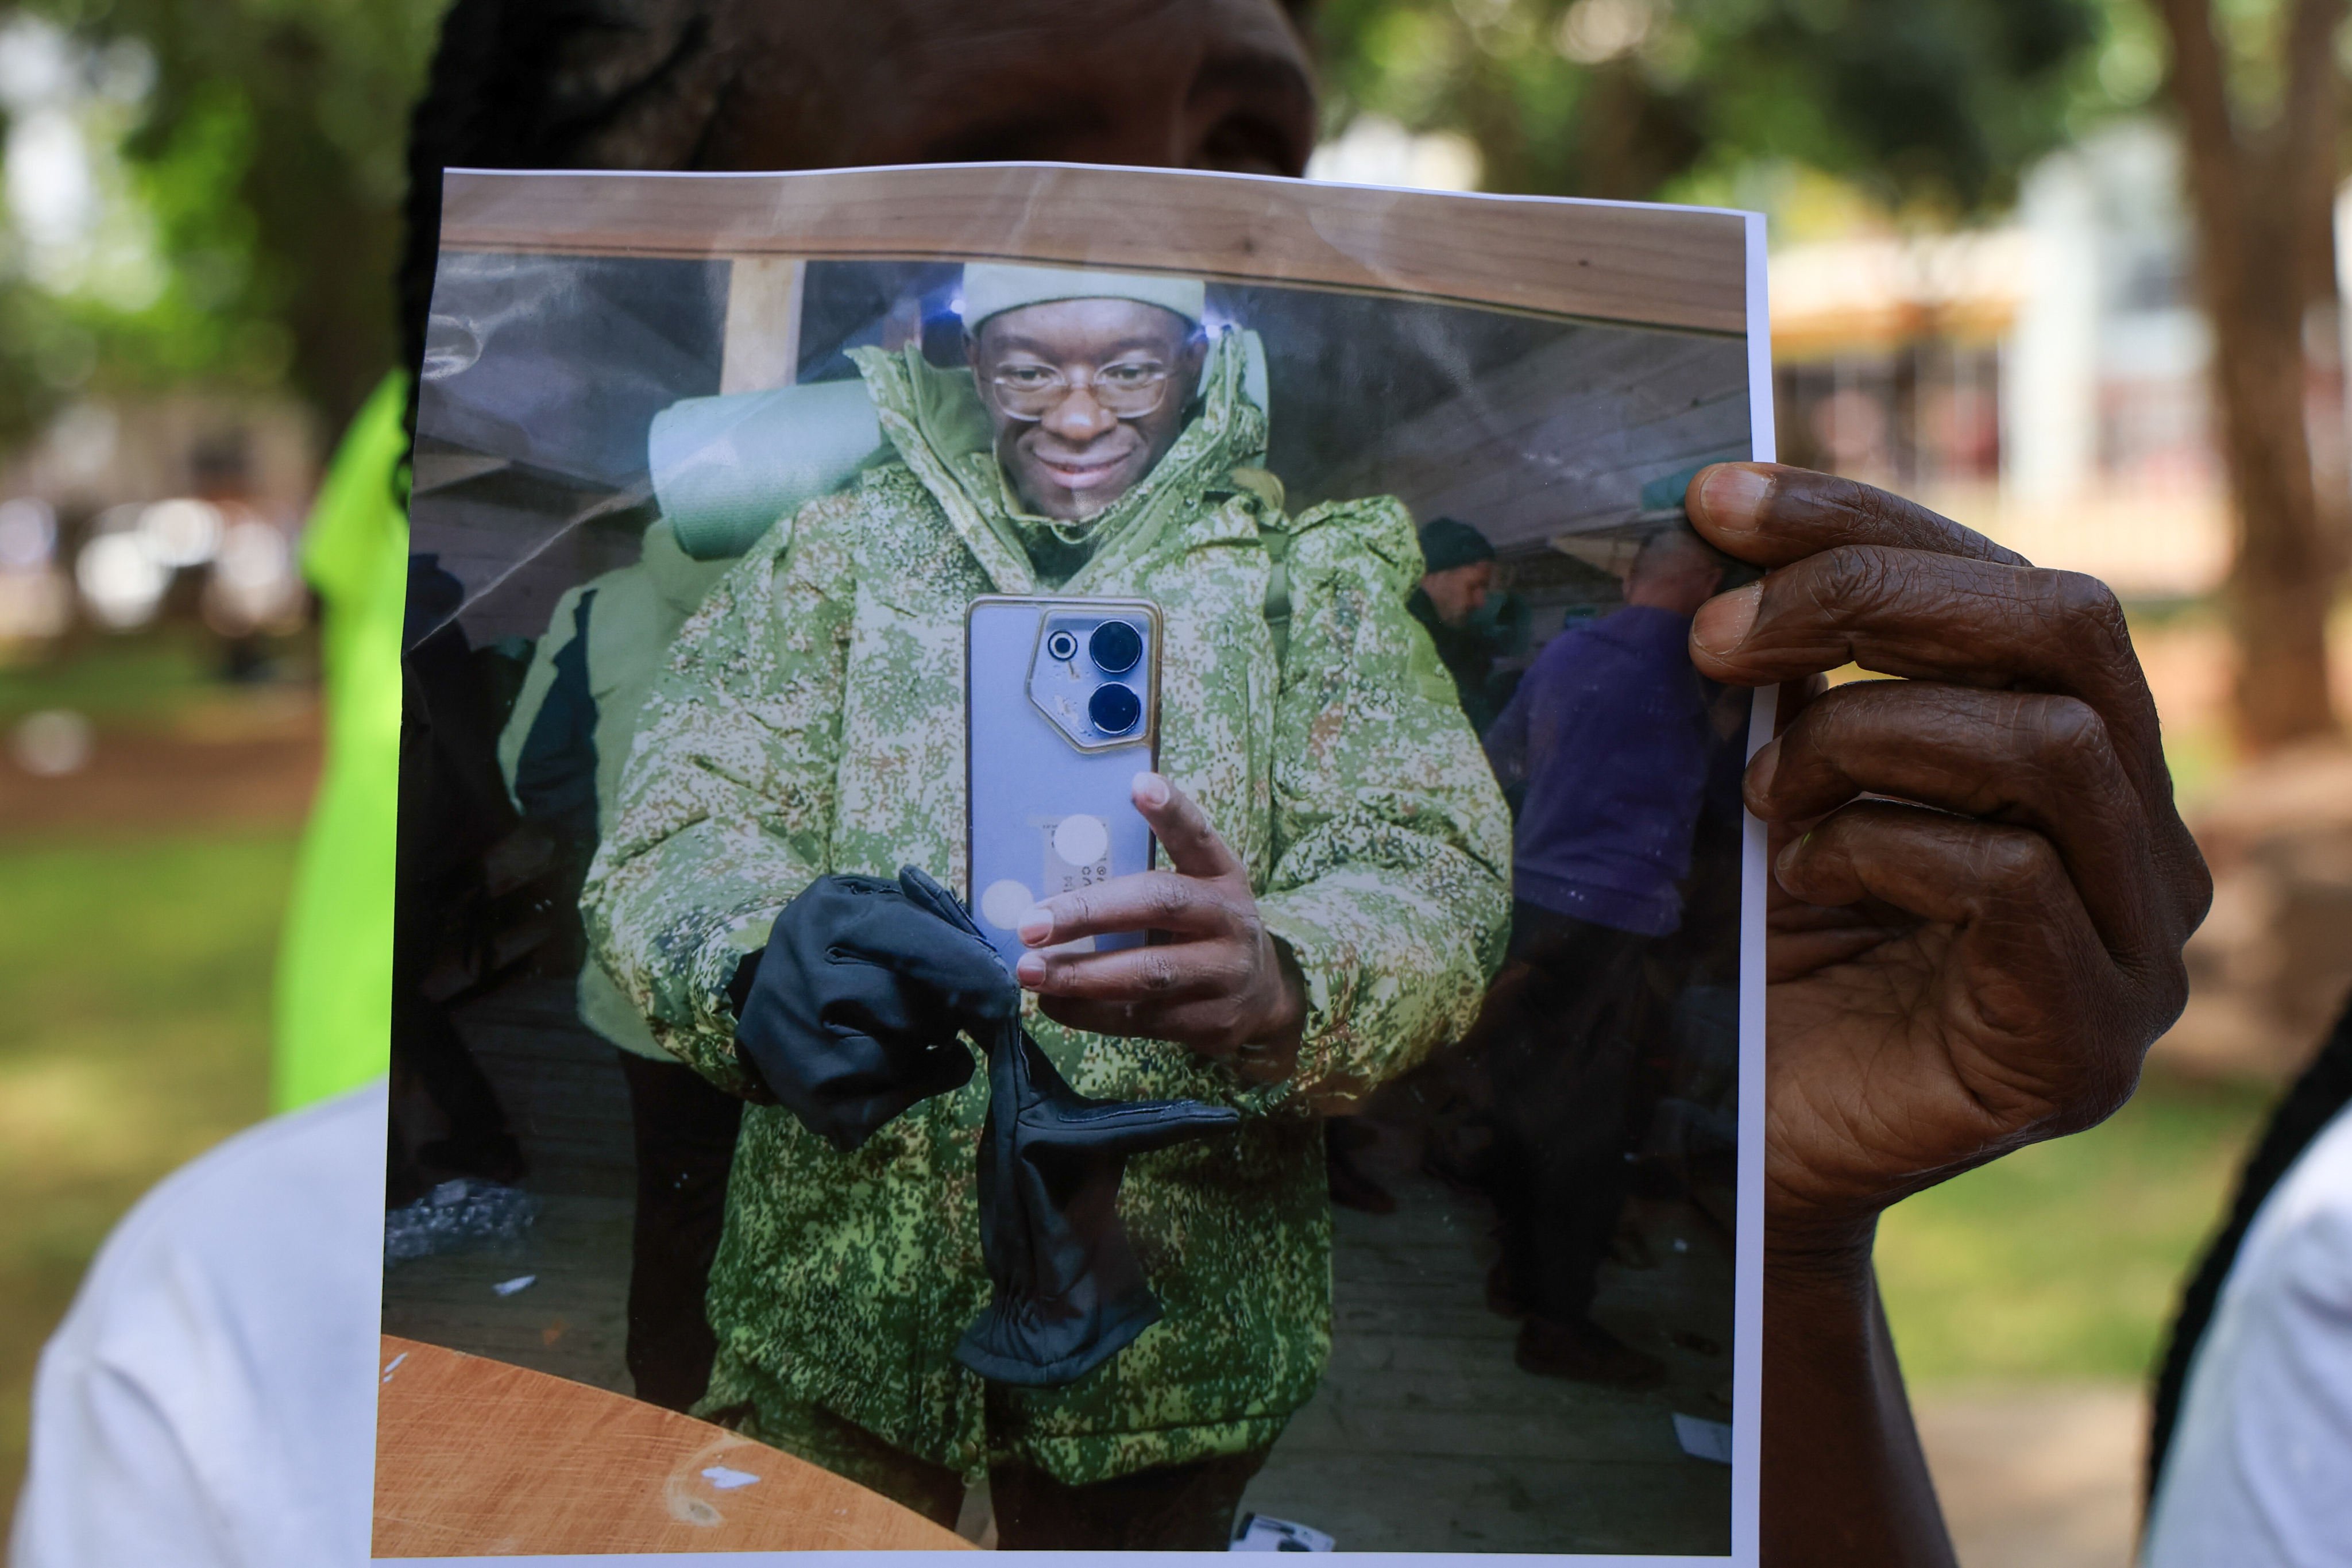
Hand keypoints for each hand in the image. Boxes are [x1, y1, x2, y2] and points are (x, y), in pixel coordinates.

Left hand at [1012, 772, 1306, 1078]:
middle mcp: (1228, 918)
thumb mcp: (1196, 889)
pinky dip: (1089, 1012)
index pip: (1198, 836)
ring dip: (1081, 974)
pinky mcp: (1210, 1022)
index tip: (1139, 786)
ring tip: (1030, 970)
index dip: (1172, 811)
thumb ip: (1144, 875)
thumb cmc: (1202, 929)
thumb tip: (1054, 864)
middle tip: (1032, 923)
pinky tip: (1053, 1003)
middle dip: (1089, 912)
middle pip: (1160, 905)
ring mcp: (1223, 973)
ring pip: (1148, 973)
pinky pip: (1141, 1018)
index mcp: (1220, 875)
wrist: (1262, 996)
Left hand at [1684, 463, 2210, 1259]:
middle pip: (2065, 623)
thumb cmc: (1748, 959)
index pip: (2002, 578)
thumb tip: (1698, 538)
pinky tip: (1800, 885)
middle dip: (1869, 598)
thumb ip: (1764, 674)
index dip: (1859, 517)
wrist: (1733, 1151)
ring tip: (1760, 796)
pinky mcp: (2089, 1040)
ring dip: (1870, 736)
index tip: (1713, 497)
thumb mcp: (1755, 783)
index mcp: (2065, 747)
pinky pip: (2015, 880)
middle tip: (1715, 640)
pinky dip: (1884, 851)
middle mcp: (2132, 833)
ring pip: (2055, 742)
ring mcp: (2135, 940)